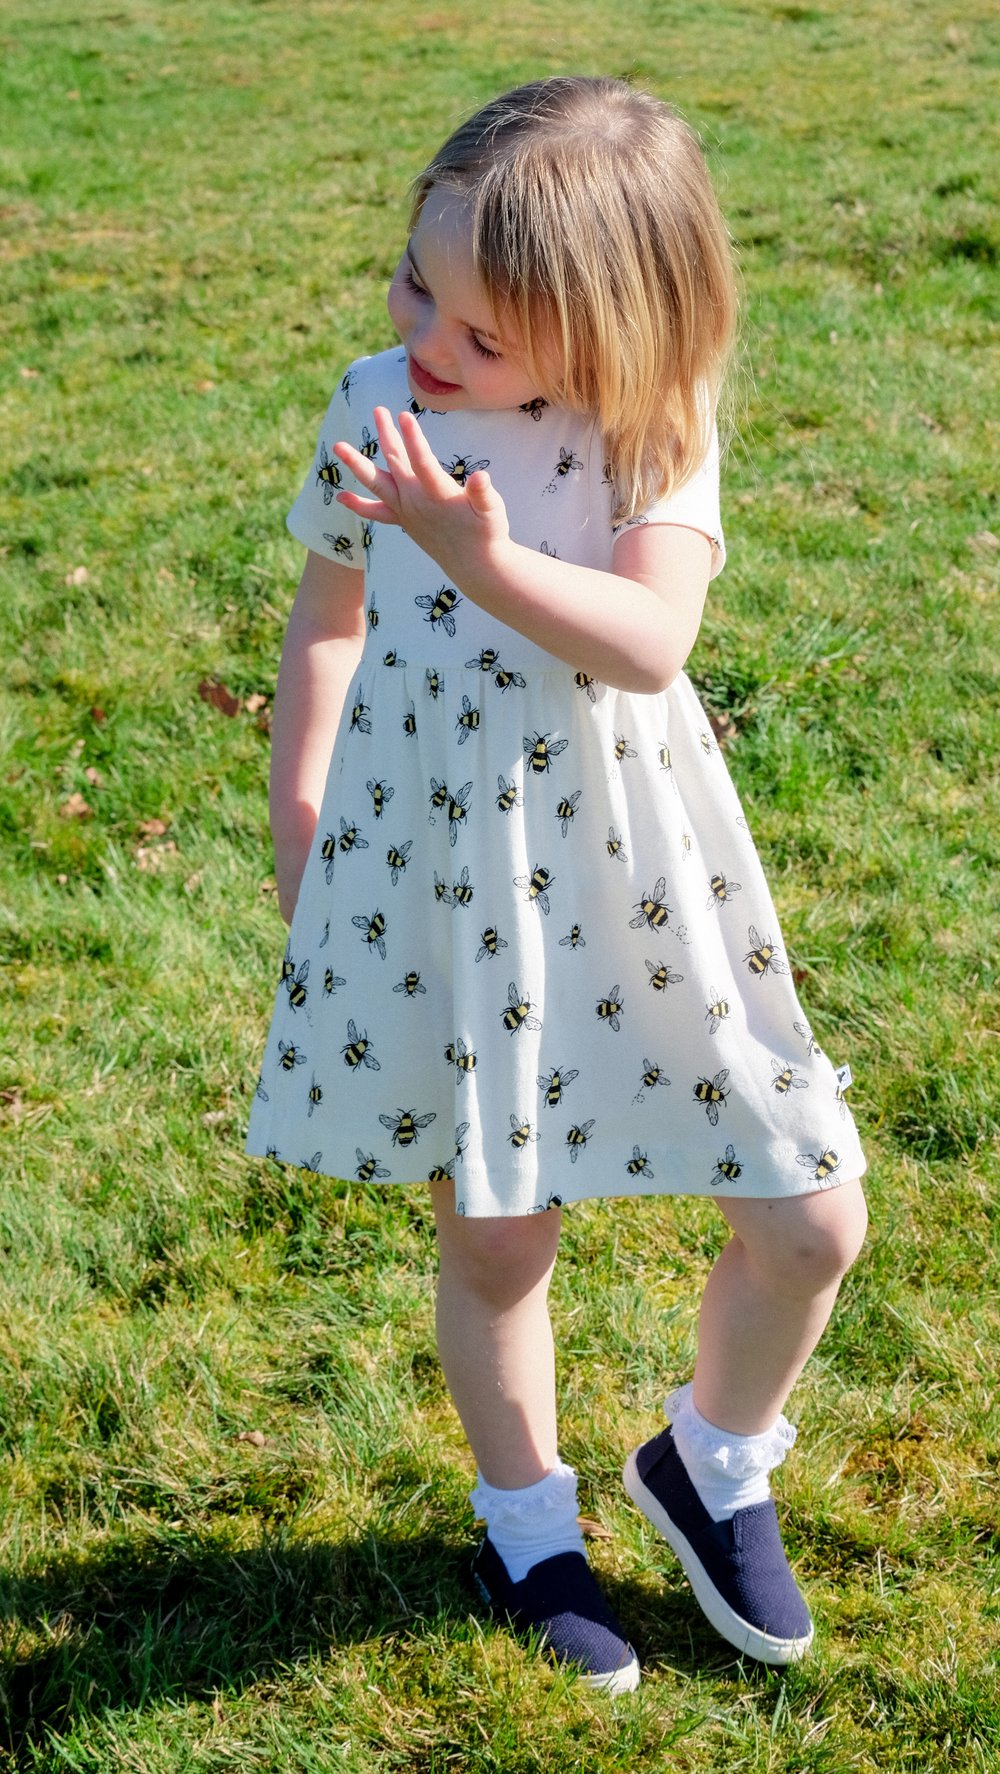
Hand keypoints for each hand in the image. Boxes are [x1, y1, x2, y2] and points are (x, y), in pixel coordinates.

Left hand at [334, 407, 509, 579]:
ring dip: (358, 464)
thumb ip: (483, 494)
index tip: (403, 415)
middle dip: (386, 434)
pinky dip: (359, 505)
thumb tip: (481, 478)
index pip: (422, 462)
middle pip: (395, 463)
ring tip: (338, 446)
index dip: (413, 438)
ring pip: (377, 483)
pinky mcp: (403, 521)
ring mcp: (406, 512)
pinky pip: (376, 513)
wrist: (474, 566)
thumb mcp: (493, 511)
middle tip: (378, 410)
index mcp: (439, 495)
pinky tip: (341, 497)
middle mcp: (416, 502)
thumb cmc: (487, 533)